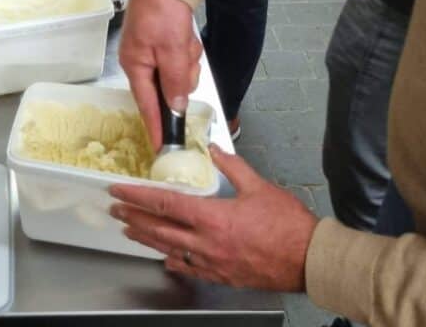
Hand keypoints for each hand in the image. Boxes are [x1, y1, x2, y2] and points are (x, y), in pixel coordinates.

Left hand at [110, 145, 317, 290]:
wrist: (310, 260)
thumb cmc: (288, 224)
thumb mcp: (258, 186)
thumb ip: (232, 166)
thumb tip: (215, 149)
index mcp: (213, 218)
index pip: (165, 203)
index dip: (138, 196)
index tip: (119, 191)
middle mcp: (207, 243)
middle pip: (160, 229)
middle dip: (134, 217)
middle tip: (115, 209)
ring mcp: (213, 263)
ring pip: (170, 250)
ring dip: (147, 238)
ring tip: (129, 230)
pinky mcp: (223, 276)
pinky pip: (191, 269)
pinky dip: (175, 261)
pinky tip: (165, 258)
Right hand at [119, 0, 200, 148]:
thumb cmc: (163, 12)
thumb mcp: (172, 50)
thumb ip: (174, 83)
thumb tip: (175, 109)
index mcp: (135, 65)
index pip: (146, 105)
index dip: (155, 127)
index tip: (161, 148)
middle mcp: (140, 61)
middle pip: (167, 88)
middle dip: (182, 75)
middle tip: (184, 55)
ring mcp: (152, 52)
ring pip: (178, 73)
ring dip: (187, 60)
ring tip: (184, 40)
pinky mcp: (164, 43)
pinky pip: (181, 59)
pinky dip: (187, 50)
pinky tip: (185, 35)